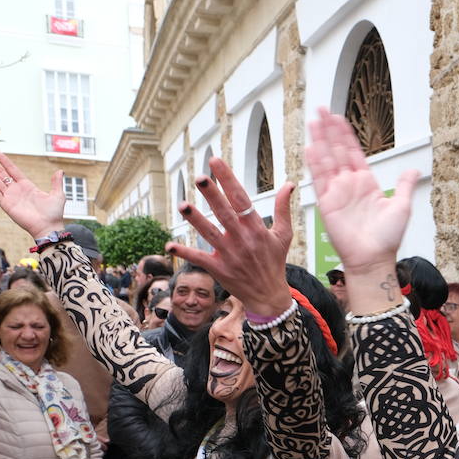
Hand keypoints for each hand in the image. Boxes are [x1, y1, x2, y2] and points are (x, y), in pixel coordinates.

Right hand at [0, 150, 65, 237]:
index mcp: (27, 185)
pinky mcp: (6, 204)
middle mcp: (16, 189)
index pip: (11, 169)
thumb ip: (56, 183)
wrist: (48, 228)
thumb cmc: (53, 214)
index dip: (2, 160)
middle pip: (0, 172)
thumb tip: (60, 171)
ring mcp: (10, 196)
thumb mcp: (57, 195)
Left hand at [166, 158, 293, 319]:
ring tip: (183, 205)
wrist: (269, 296)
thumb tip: (289, 184)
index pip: (241, 199)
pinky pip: (199, 259)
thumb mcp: (283, 235)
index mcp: (257, 229)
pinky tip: (169, 244)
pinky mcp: (219, 269)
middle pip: (225, 213)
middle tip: (199, 177)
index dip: (228, 180)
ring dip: (196, 220)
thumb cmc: (275, 262)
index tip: (216, 162)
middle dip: (212, 194)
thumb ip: (283, 208)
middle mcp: (242, 240)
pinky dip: (185, 252)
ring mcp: (229, 255)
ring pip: (209, 234)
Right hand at [305, 108, 418, 311]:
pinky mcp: (327, 203)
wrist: (373, 259)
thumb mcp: (402, 207)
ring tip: (314, 120)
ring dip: (320, 140)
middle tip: (321, 109)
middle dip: (329, 129)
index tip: (338, 118)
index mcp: (366, 183)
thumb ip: (404, 185)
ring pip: (326, 159)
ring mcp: (337, 192)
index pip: (353, 152)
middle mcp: (349, 184)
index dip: (345, 134)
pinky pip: (320, 179)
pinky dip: (315, 162)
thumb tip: (414, 170)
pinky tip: (311, 146)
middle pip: (337, 150)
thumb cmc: (387, 238)